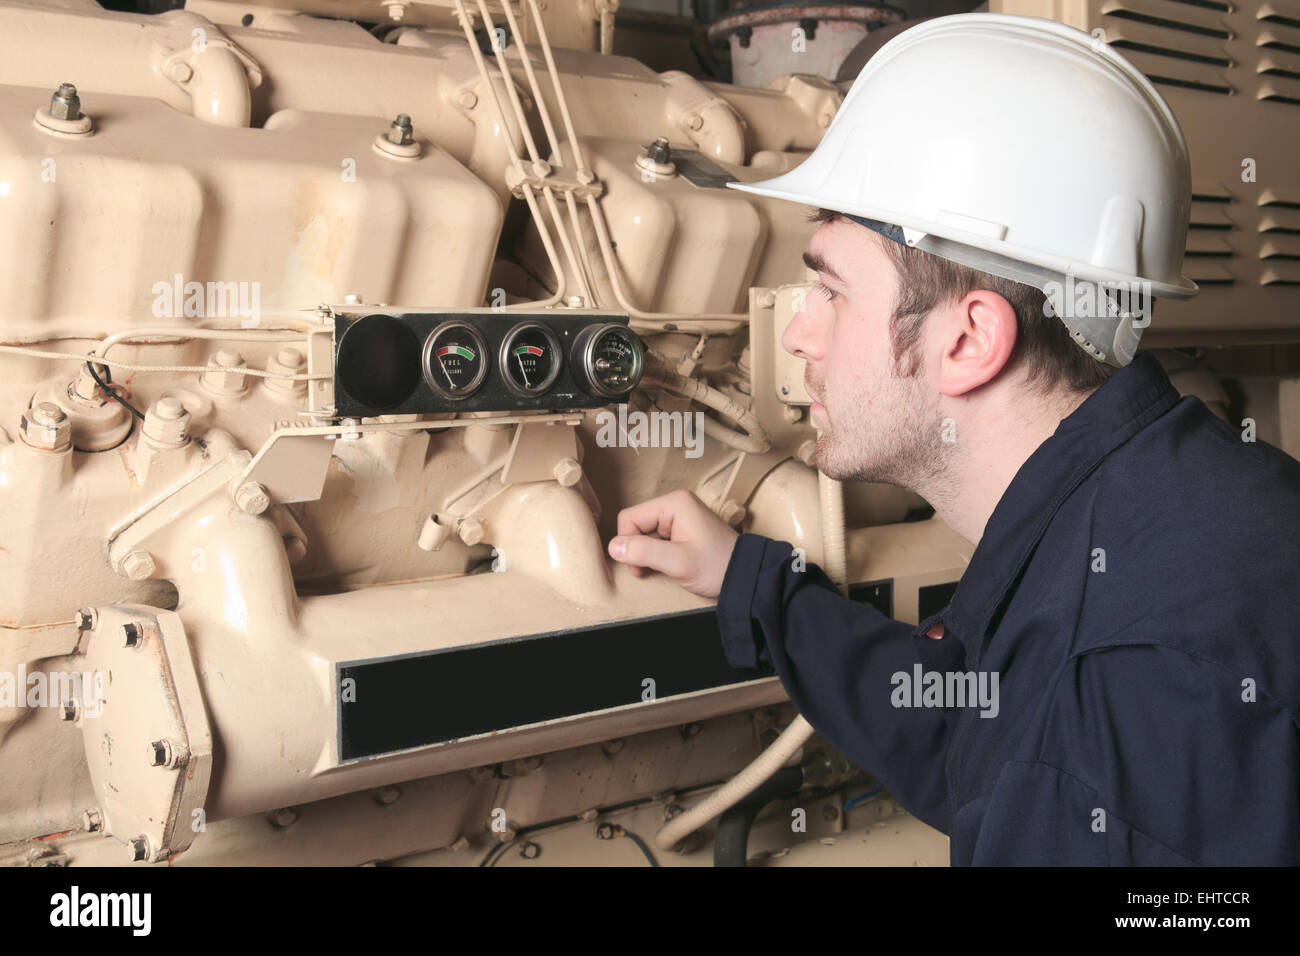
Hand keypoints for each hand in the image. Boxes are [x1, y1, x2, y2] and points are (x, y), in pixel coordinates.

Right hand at [607, 489, 739, 599]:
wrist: (745, 576)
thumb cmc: (717, 567)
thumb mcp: (678, 563)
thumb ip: (644, 552)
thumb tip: (613, 546)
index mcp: (674, 503)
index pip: (629, 518)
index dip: (628, 544)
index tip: (639, 568)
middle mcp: (676, 502)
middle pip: (636, 523)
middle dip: (638, 549)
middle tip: (649, 570)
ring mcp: (680, 514)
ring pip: (644, 531)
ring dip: (647, 552)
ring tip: (664, 568)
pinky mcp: (683, 526)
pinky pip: (656, 536)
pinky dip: (656, 552)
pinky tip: (668, 564)